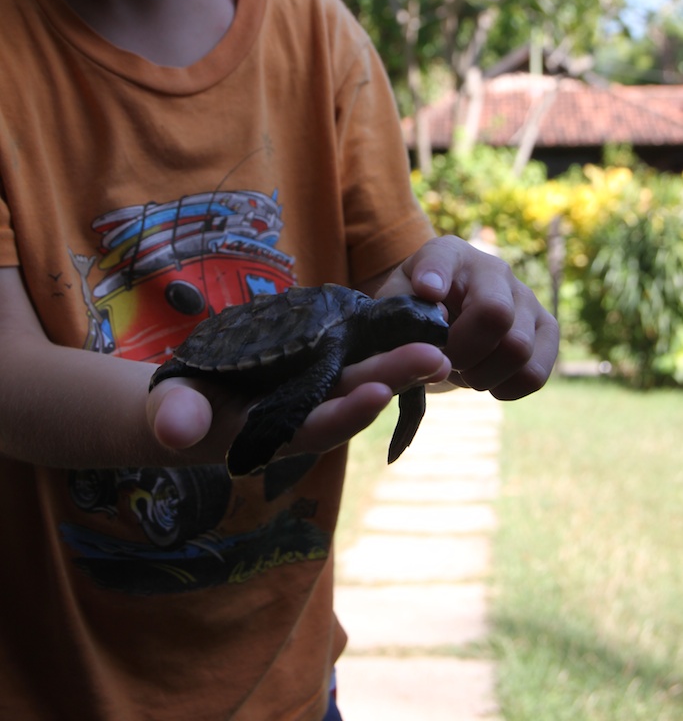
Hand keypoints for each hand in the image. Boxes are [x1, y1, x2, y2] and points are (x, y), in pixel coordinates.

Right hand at [146, 340, 450, 459]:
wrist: (194, 406)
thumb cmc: (179, 409)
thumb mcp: (171, 411)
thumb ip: (174, 417)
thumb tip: (175, 430)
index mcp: (272, 432)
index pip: (314, 426)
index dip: (343, 413)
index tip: (375, 394)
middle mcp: (303, 414)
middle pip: (352, 396)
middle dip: (392, 378)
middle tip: (436, 359)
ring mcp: (314, 392)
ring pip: (362, 375)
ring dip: (401, 364)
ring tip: (441, 343)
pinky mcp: (318, 369)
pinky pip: (355, 358)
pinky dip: (384, 345)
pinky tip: (415, 327)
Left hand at [377, 235, 558, 399]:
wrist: (447, 325)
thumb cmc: (417, 311)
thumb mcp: (396, 305)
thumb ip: (403, 310)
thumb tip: (439, 322)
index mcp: (449, 255)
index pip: (444, 258)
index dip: (436, 273)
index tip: (427, 291)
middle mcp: (495, 269)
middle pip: (495, 313)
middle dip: (463, 351)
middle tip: (444, 361)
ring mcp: (527, 298)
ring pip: (518, 349)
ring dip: (481, 375)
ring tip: (464, 370)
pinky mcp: (547, 330)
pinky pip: (535, 374)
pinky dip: (506, 388)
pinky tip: (488, 380)